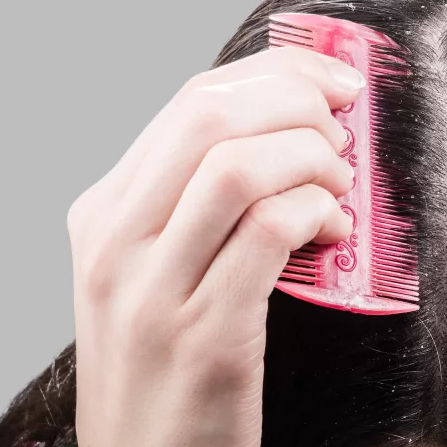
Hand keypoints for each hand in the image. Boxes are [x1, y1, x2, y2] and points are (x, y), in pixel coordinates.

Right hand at [66, 47, 364, 446]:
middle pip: (209, 116)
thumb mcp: (151, 277)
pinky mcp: (204, 336)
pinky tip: (335, 230)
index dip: (275, 75)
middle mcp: (116, 243)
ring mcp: (153, 290)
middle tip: (343, 130)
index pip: (190, 103)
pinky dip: (315, 213)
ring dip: (311, 158)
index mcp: (103, 216)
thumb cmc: (165, 371)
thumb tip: (287, 139)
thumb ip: (196, 208)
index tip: (331, 81)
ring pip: (237, 165)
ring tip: (340, 186)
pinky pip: (267, 233)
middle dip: (297, 102)